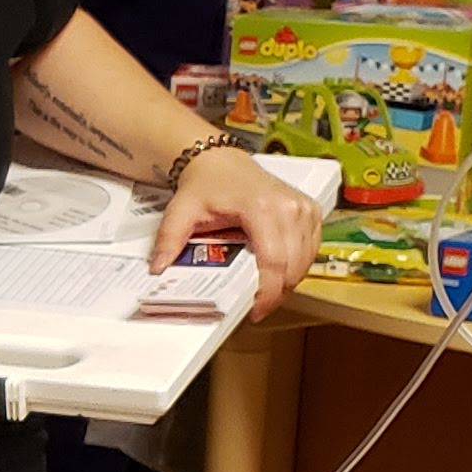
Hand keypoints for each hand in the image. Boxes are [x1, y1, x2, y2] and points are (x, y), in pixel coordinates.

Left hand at [152, 142, 321, 314]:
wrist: (221, 160)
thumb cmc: (207, 184)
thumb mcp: (182, 211)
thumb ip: (169, 239)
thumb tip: (159, 267)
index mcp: (261, 208)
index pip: (273, 261)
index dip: (268, 293)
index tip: (255, 311)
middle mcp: (289, 207)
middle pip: (293, 266)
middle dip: (277, 293)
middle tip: (258, 306)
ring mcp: (303, 208)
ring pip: (306, 260)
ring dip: (289, 281)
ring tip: (267, 291)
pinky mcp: (310, 210)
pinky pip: (312, 248)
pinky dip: (300, 265)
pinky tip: (281, 272)